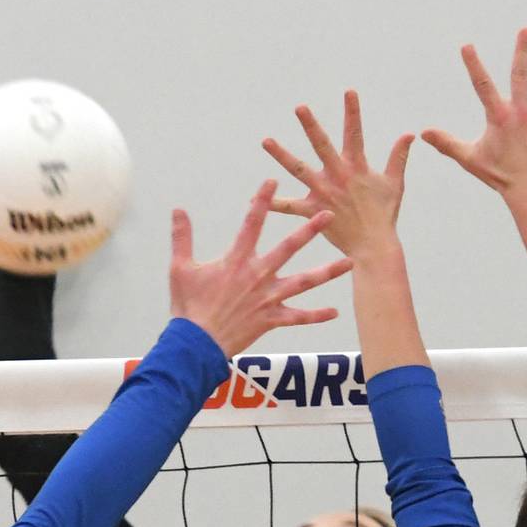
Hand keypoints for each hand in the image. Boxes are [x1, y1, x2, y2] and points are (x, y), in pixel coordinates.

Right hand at [168, 181, 351, 358]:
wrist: (197, 344)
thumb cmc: (188, 307)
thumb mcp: (180, 269)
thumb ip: (182, 237)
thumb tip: (178, 209)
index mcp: (237, 260)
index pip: (251, 223)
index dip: (261, 201)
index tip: (272, 182)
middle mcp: (258, 276)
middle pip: (288, 248)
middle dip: (309, 230)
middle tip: (329, 215)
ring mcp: (267, 298)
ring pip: (303, 282)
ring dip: (327, 272)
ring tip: (349, 263)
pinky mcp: (271, 319)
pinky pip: (298, 317)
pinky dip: (316, 316)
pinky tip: (335, 312)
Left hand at [262, 93, 413, 261]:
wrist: (373, 246)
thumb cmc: (384, 215)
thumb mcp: (394, 184)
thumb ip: (397, 157)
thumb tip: (409, 134)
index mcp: (357, 167)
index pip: (355, 133)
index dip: (352, 112)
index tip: (349, 91)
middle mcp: (338, 176)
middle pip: (322, 145)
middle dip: (311, 125)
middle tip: (299, 107)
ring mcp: (323, 192)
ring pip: (299, 169)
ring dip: (282, 155)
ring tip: (266, 141)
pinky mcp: (313, 211)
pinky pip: (289, 206)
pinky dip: (273, 202)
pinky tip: (253, 198)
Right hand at [421, 27, 526, 201]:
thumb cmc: (497, 175)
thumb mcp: (469, 158)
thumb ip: (446, 143)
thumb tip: (423, 134)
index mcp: (499, 117)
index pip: (482, 85)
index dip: (473, 65)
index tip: (467, 46)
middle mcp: (521, 112)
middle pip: (521, 76)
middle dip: (522, 51)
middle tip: (525, 30)